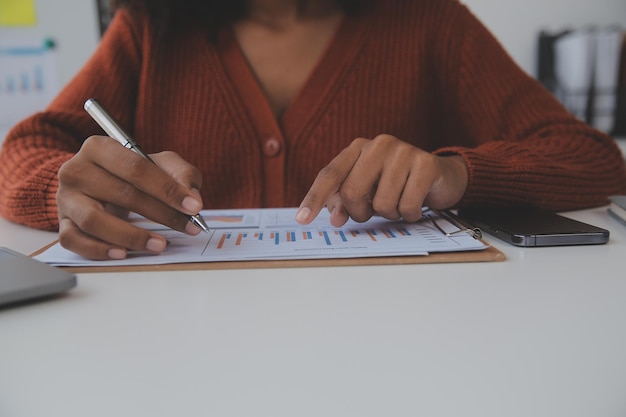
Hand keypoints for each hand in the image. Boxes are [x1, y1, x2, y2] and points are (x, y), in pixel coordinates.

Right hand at [56, 135, 204, 259]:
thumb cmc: (132, 173)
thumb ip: (180, 174)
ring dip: (131, 237)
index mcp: (99, 148)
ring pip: (94, 221)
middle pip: (122, 194)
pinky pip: (74, 240)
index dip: (168, 189)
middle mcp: (76, 170)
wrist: (97, 181)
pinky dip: (99, 250)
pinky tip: (123, 254)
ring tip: (159, 245)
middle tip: (189, 227)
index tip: (194, 206)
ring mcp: (66, 198)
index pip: (136, 168)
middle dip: (162, 214)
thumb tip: (192, 198)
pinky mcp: (62, 223)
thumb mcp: (159, 164)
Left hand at [295, 134, 468, 226]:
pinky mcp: (425, 163)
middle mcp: (378, 144)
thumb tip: (334, 218)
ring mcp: (403, 151)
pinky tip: (416, 204)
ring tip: (398, 203)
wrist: (439, 177)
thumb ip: (345, 202)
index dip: (314, 198)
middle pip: (352, 192)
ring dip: (389, 214)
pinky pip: (407, 206)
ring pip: (381, 204)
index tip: (302, 220)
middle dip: (360, 212)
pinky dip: (410, 214)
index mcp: (358, 148)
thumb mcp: (367, 192)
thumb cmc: (396, 185)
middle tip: (371, 213)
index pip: (330, 174)